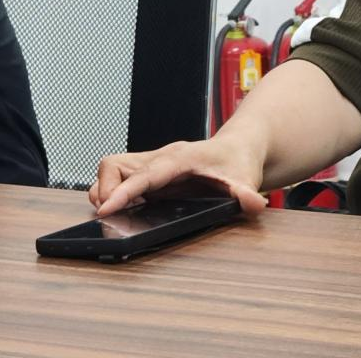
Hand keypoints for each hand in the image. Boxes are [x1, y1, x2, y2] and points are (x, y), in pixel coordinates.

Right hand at [89, 136, 267, 216]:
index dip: (123, 191)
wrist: (239, 147)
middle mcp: (162, 157)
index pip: (144, 173)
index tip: (106, 209)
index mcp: (181, 157)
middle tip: (112, 214)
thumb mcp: (246, 180)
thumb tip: (253, 204)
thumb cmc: (238, 162)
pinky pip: (120, 175)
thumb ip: (247, 193)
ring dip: (106, 189)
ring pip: (113, 167)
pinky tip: (125, 208)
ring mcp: (153, 162)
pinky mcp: (150, 170)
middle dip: (107, 190)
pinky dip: (114, 190)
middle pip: (116, 165)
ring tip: (115, 211)